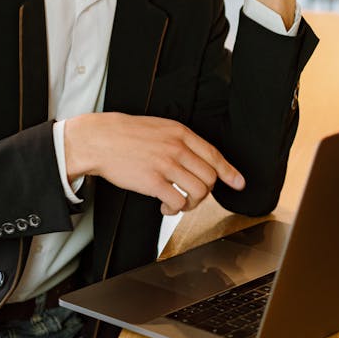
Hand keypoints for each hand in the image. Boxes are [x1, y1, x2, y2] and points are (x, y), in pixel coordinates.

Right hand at [64, 112, 244, 214]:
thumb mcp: (160, 128)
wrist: (100, 139)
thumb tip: (198, 159)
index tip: (238, 183)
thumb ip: (180, 141)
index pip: (214, 155)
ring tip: (179, 203)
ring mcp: (166, 165)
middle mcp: (177, 148)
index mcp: (180, 133)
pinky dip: (174, 209)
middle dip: (205, 192)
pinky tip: (165, 206)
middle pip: (209, 177)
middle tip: (192, 196)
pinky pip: (177, 203)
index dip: (229, 172)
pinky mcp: (153, 182)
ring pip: (198, 192)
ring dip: (191, 204)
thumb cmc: (127, 134)